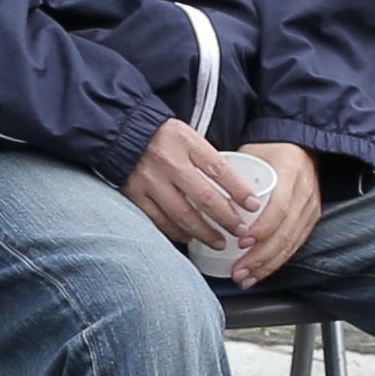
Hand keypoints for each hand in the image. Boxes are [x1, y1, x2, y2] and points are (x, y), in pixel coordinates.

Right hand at [123, 117, 262, 254]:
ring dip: (204, 233)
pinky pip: (160, 220)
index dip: (239, 190)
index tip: (253, 206)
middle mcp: (169, 162)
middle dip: (227, 219)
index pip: (219, 169)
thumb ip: (205, 158)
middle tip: (240, 232)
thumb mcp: (186, 136)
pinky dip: (177, 232)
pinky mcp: (135, 194)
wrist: (120, 133)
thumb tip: (233, 188)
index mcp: (186, 142)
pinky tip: (189, 237)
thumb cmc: (161, 136)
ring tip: (219, 242)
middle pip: (205, 197)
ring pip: (183, 215)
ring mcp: (150, 180)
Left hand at [223, 140, 328, 287]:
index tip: (242, 241)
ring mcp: (311, 207)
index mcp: (291, 171)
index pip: (280, 207)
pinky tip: (259, 273)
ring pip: (291, 244)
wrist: (302, 145)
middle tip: (238, 270)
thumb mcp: (251, 151)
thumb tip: (198, 193)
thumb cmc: (270, 149)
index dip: (262, 228)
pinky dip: (276, 262)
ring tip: (245, 278)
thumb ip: (230, 172)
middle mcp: (305, 192)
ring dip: (267, 265)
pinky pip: (295, 245)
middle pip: (285, 232)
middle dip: (260, 257)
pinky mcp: (312, 218)